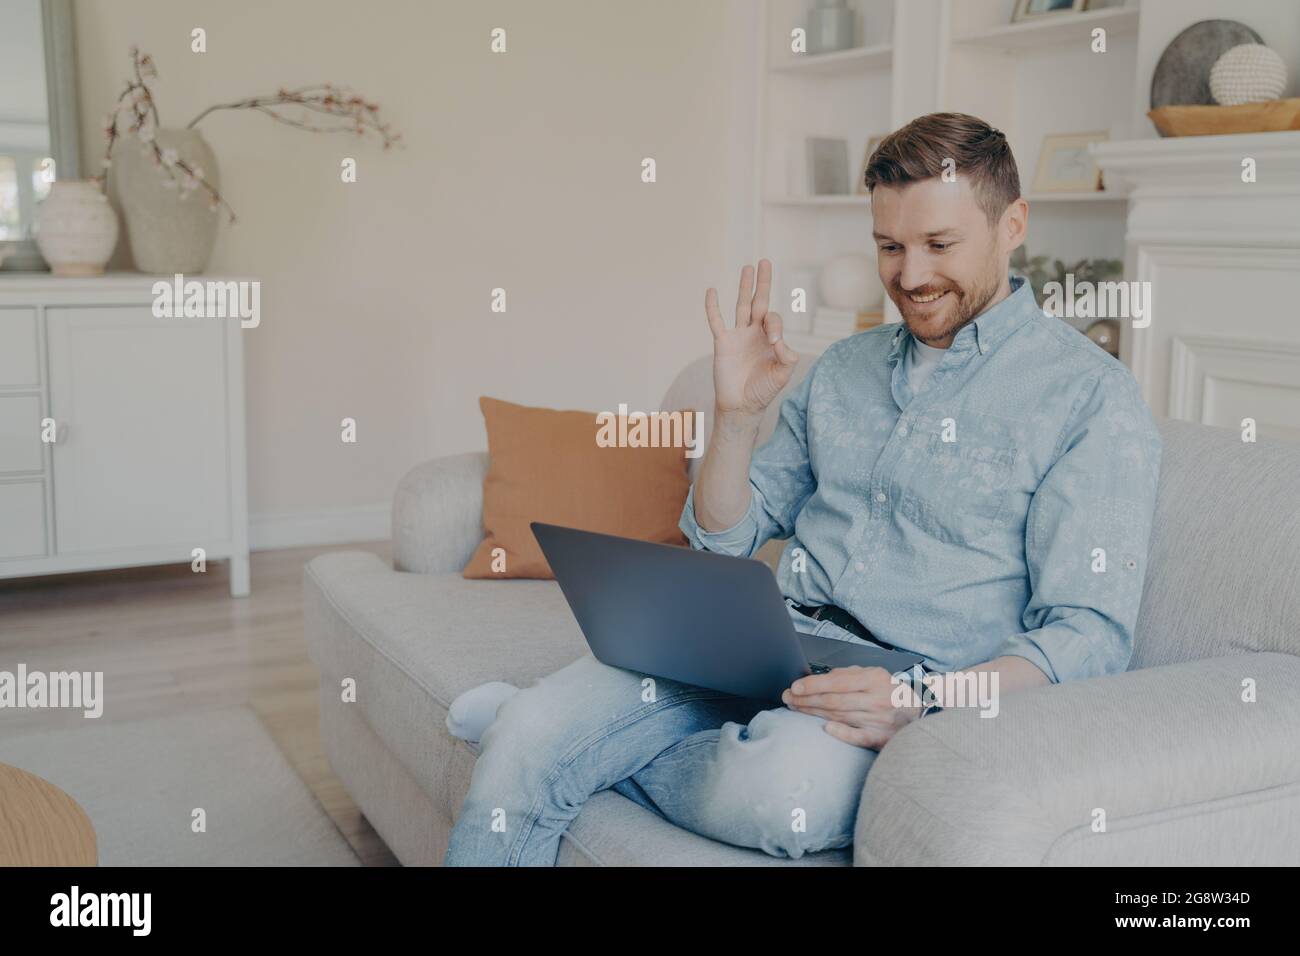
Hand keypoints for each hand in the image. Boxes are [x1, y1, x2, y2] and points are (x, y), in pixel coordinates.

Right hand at [705, 259, 798, 418]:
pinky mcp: (722, 342)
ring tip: (748, 267)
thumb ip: (787, 356)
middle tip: (765, 261)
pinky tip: (712, 291)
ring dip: (745, 287)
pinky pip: (716, 321)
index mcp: (770, 338)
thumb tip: (779, 341)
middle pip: (759, 301)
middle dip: (763, 282)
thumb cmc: (763, 391)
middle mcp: (754, 333)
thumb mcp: (782, 374)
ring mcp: (738, 336)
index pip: (773, 319)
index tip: (774, 343)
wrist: (741, 406)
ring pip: (741, 305)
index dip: (775, 326)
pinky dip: (713, 307)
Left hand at [782, 666, 924, 748]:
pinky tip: (827, 729)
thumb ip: (849, 674)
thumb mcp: (875, 675)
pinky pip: (859, 737)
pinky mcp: (882, 737)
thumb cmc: (893, 693)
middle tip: (788, 699)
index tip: (795, 687)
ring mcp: (879, 719)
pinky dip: (842, 733)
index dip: (813, 685)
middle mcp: (876, 698)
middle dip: (806, 700)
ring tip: (796, 709)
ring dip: (814, 713)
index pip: (837, 682)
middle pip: (834, 700)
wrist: (922, 713)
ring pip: (840, 716)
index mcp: (874, 679)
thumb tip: (822, 678)